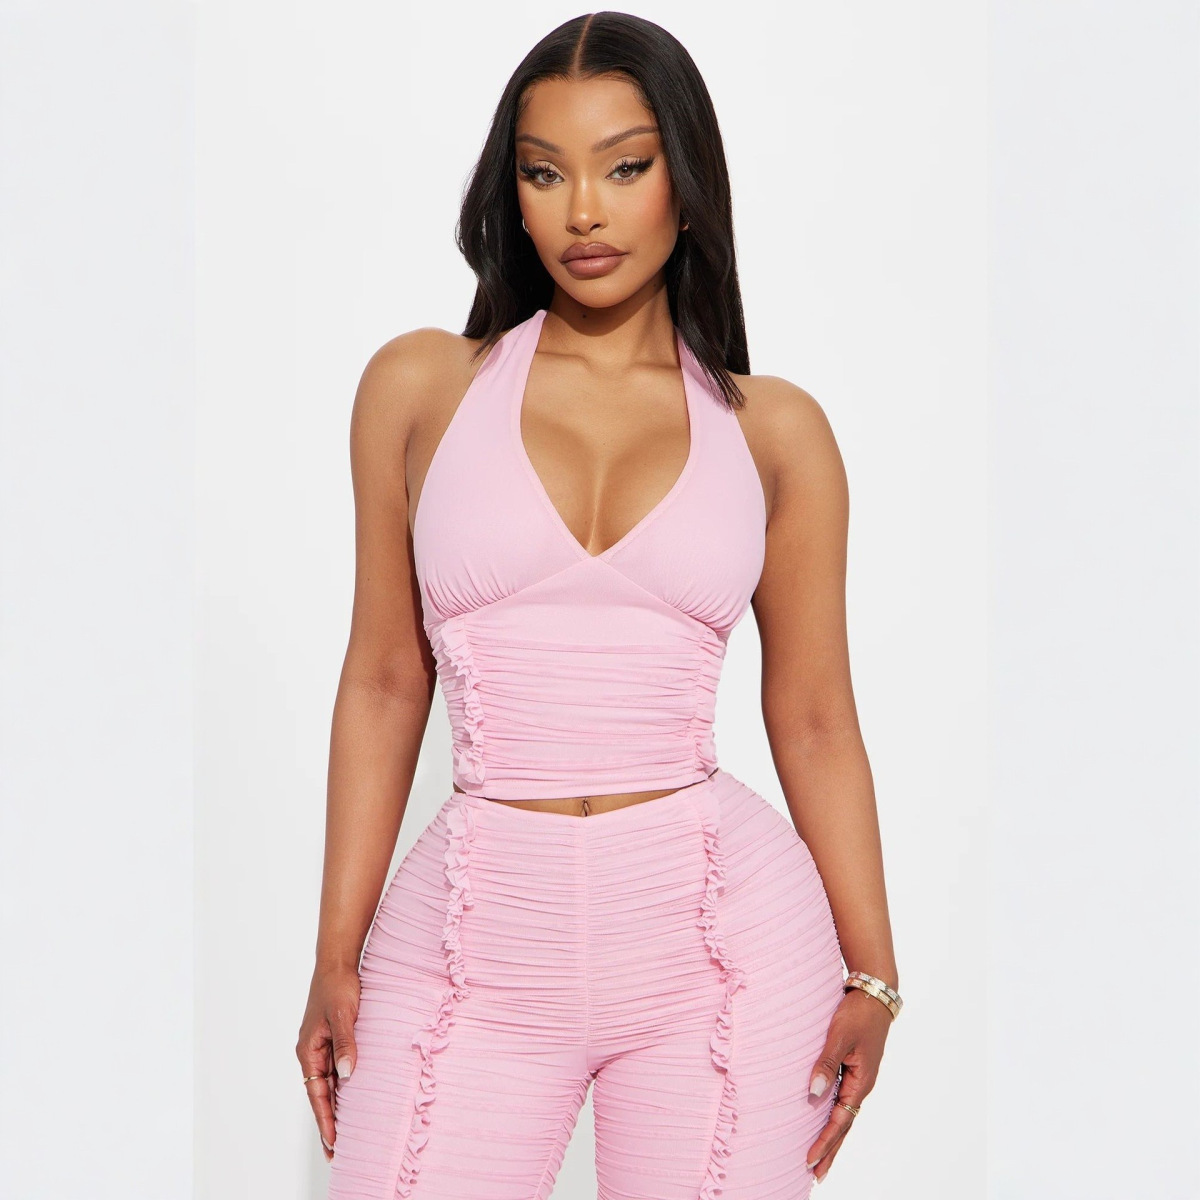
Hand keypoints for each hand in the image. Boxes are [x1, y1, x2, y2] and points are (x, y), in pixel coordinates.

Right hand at [295, 961, 360, 1161]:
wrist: (337, 962)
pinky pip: (336, 1069)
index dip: (325, 1120)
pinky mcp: (333, 1039)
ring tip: (345, 1132)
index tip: (333, 1143)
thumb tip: (347, 1075)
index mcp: (308, 1051)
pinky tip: (352, 1098)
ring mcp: (321, 1046)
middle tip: (335, 1152)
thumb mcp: (342, 1016)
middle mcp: (312, 1053)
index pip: (317, 1094)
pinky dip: (343, 1086)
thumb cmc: (338, 986)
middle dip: (328, 1122)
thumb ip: (345, 1045)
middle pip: (320, 1094)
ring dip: (336, 1106)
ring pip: (329, 1084)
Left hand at [805, 986, 892, 1182]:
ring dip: (832, 1135)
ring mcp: (859, 1078)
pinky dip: (834, 1115)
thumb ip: (826, 1064)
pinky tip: (825, 1120)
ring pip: (844, 1114)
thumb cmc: (857, 1014)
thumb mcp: (839, 1037)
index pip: (841, 1121)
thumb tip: (814, 1093)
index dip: (825, 1142)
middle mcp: (861, 1085)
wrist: (874, 994)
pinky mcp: (854, 1069)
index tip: (810, 1160)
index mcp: (861, 1082)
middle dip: (830, 1149)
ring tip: (820, 1157)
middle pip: (845, 1125)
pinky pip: (843, 1099)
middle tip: (816, 1174)